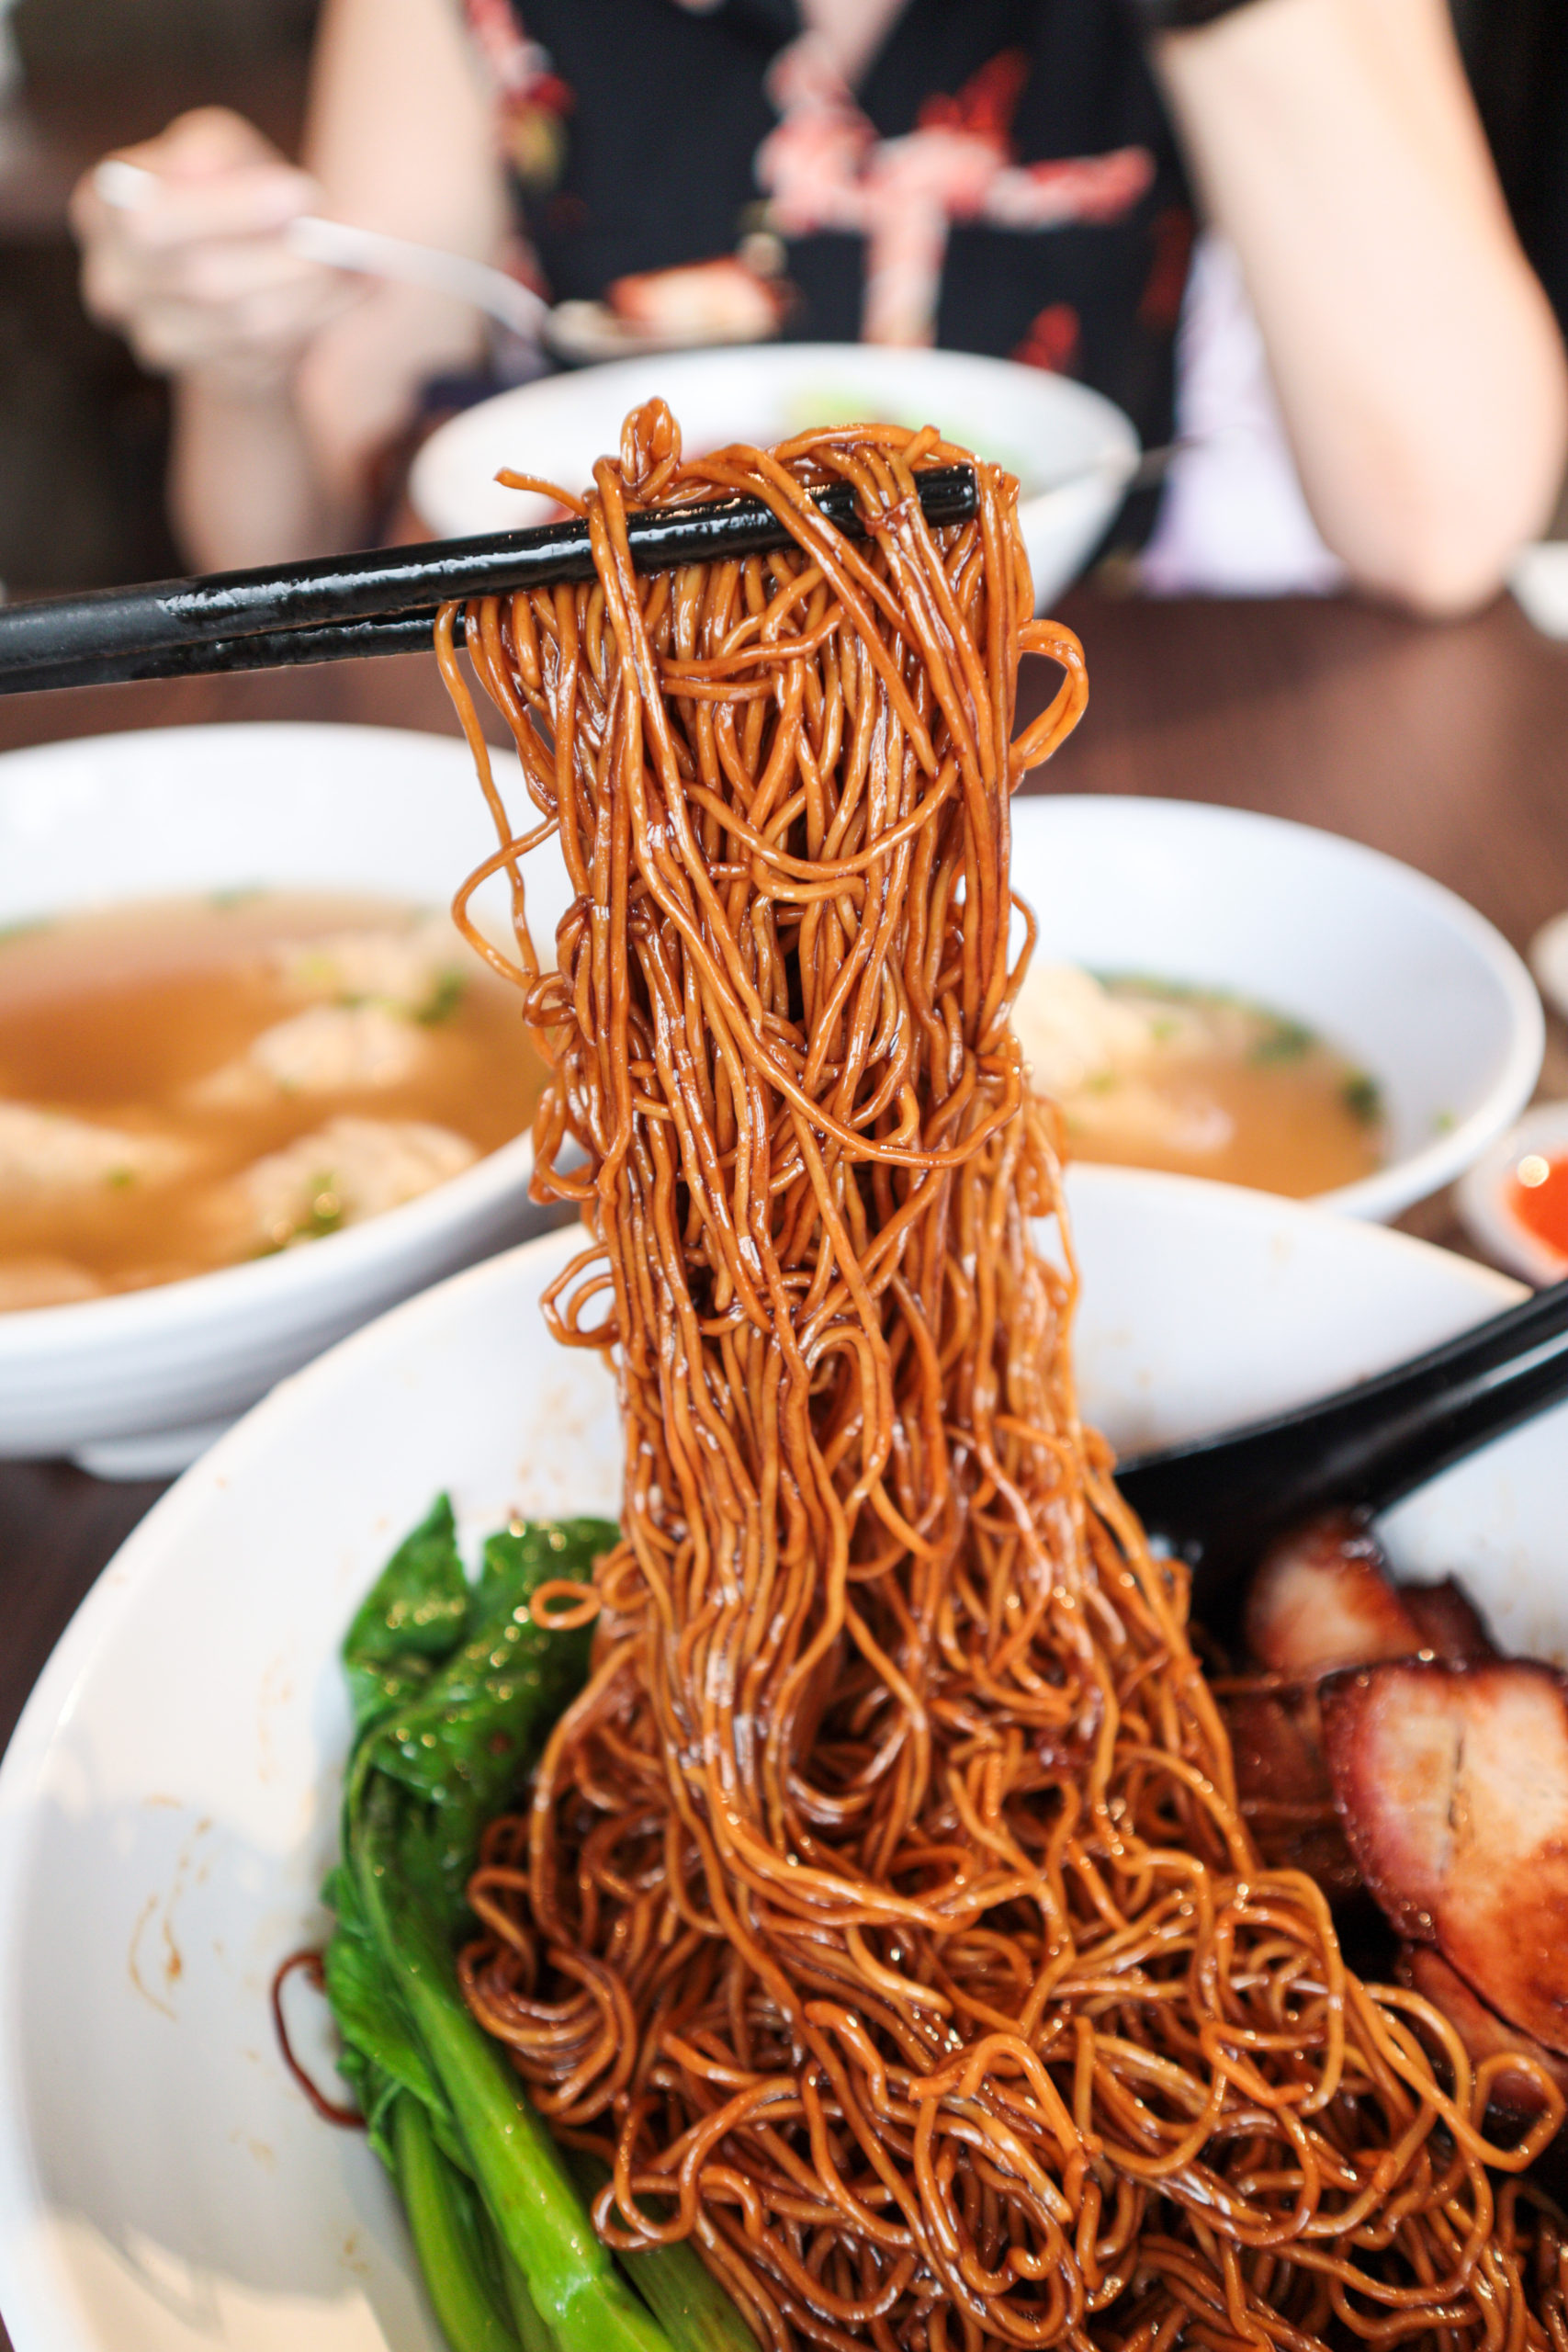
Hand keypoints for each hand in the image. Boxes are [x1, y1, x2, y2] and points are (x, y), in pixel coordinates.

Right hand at [70, 107, 364, 395]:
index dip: (229, 210)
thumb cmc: (225, 193)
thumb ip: (216, 152)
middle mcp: (115, 282)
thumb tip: (241, 183)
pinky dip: (319, 318)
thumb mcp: (217, 152)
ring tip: (360, 262)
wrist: (237, 271)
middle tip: (346, 238)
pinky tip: (347, 292)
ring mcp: (156, 337)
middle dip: (288, 257)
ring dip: (317, 292)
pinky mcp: (206, 375)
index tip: (302, 194)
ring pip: (249, 323)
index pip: (153, 217)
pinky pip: (274, 353)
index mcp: (104, 207)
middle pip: (205, 280)